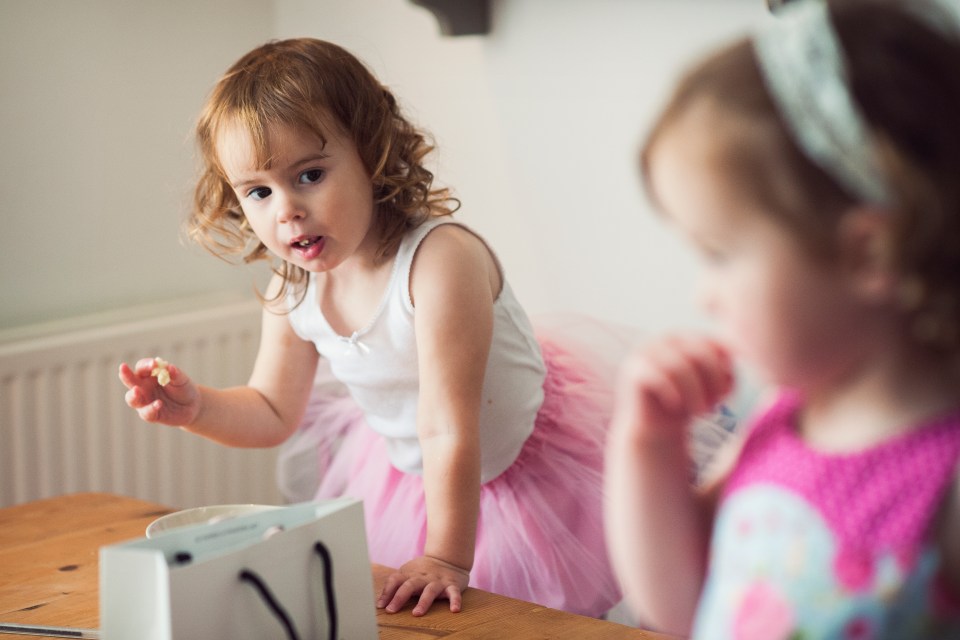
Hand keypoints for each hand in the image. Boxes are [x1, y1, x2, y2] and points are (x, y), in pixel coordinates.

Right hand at [118, 357, 199, 426]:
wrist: (192, 406)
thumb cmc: (183, 388)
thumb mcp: (181, 379)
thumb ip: (175, 374)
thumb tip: (169, 367)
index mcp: (149, 375)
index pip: (142, 367)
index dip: (146, 365)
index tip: (154, 364)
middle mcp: (143, 387)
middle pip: (130, 381)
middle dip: (125, 374)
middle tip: (123, 368)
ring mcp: (145, 401)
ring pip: (132, 399)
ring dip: (132, 395)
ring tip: (136, 390)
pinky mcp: (150, 415)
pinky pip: (146, 413)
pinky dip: (151, 408)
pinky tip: (159, 404)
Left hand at [376, 555, 469, 615]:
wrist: (447, 558)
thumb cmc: (423, 571)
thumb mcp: (408, 573)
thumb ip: (396, 585)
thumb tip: (380, 603)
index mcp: (410, 574)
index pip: (395, 580)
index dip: (387, 592)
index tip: (381, 606)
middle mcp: (423, 577)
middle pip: (410, 585)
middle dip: (400, 597)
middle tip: (391, 610)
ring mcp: (438, 580)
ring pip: (430, 590)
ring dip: (423, 602)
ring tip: (417, 613)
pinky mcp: (452, 584)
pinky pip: (454, 593)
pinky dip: (455, 601)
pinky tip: (454, 610)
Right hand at [611, 334, 732, 447]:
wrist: (657, 430)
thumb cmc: (688, 405)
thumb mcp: (714, 386)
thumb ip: (726, 370)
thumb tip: (738, 355)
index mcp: (687, 338)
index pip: (715, 345)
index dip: (725, 372)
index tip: (726, 396)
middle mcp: (665, 339)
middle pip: (700, 353)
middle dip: (712, 382)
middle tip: (714, 406)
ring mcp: (646, 352)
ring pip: (680, 367)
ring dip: (695, 393)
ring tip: (700, 411)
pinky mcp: (633, 371)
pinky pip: (660, 378)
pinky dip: (674, 395)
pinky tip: (677, 407)